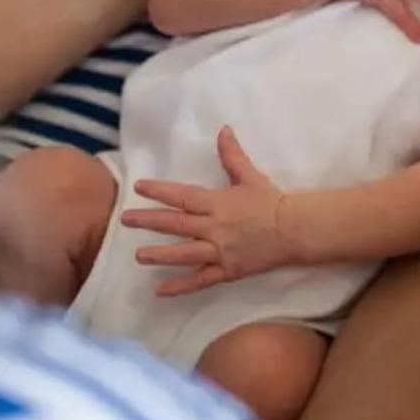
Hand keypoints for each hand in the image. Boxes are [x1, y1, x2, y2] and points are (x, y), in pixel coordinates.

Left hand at [122, 128, 293, 295]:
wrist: (294, 230)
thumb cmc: (270, 201)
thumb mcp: (249, 175)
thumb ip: (232, 155)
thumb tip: (223, 129)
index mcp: (217, 203)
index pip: (182, 196)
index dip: (159, 191)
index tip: (139, 187)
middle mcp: (214, 227)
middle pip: (176, 224)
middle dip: (149, 221)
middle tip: (125, 220)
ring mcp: (220, 251)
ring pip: (184, 254)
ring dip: (160, 255)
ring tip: (138, 256)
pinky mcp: (227, 270)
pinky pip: (200, 280)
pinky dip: (181, 286)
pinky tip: (161, 290)